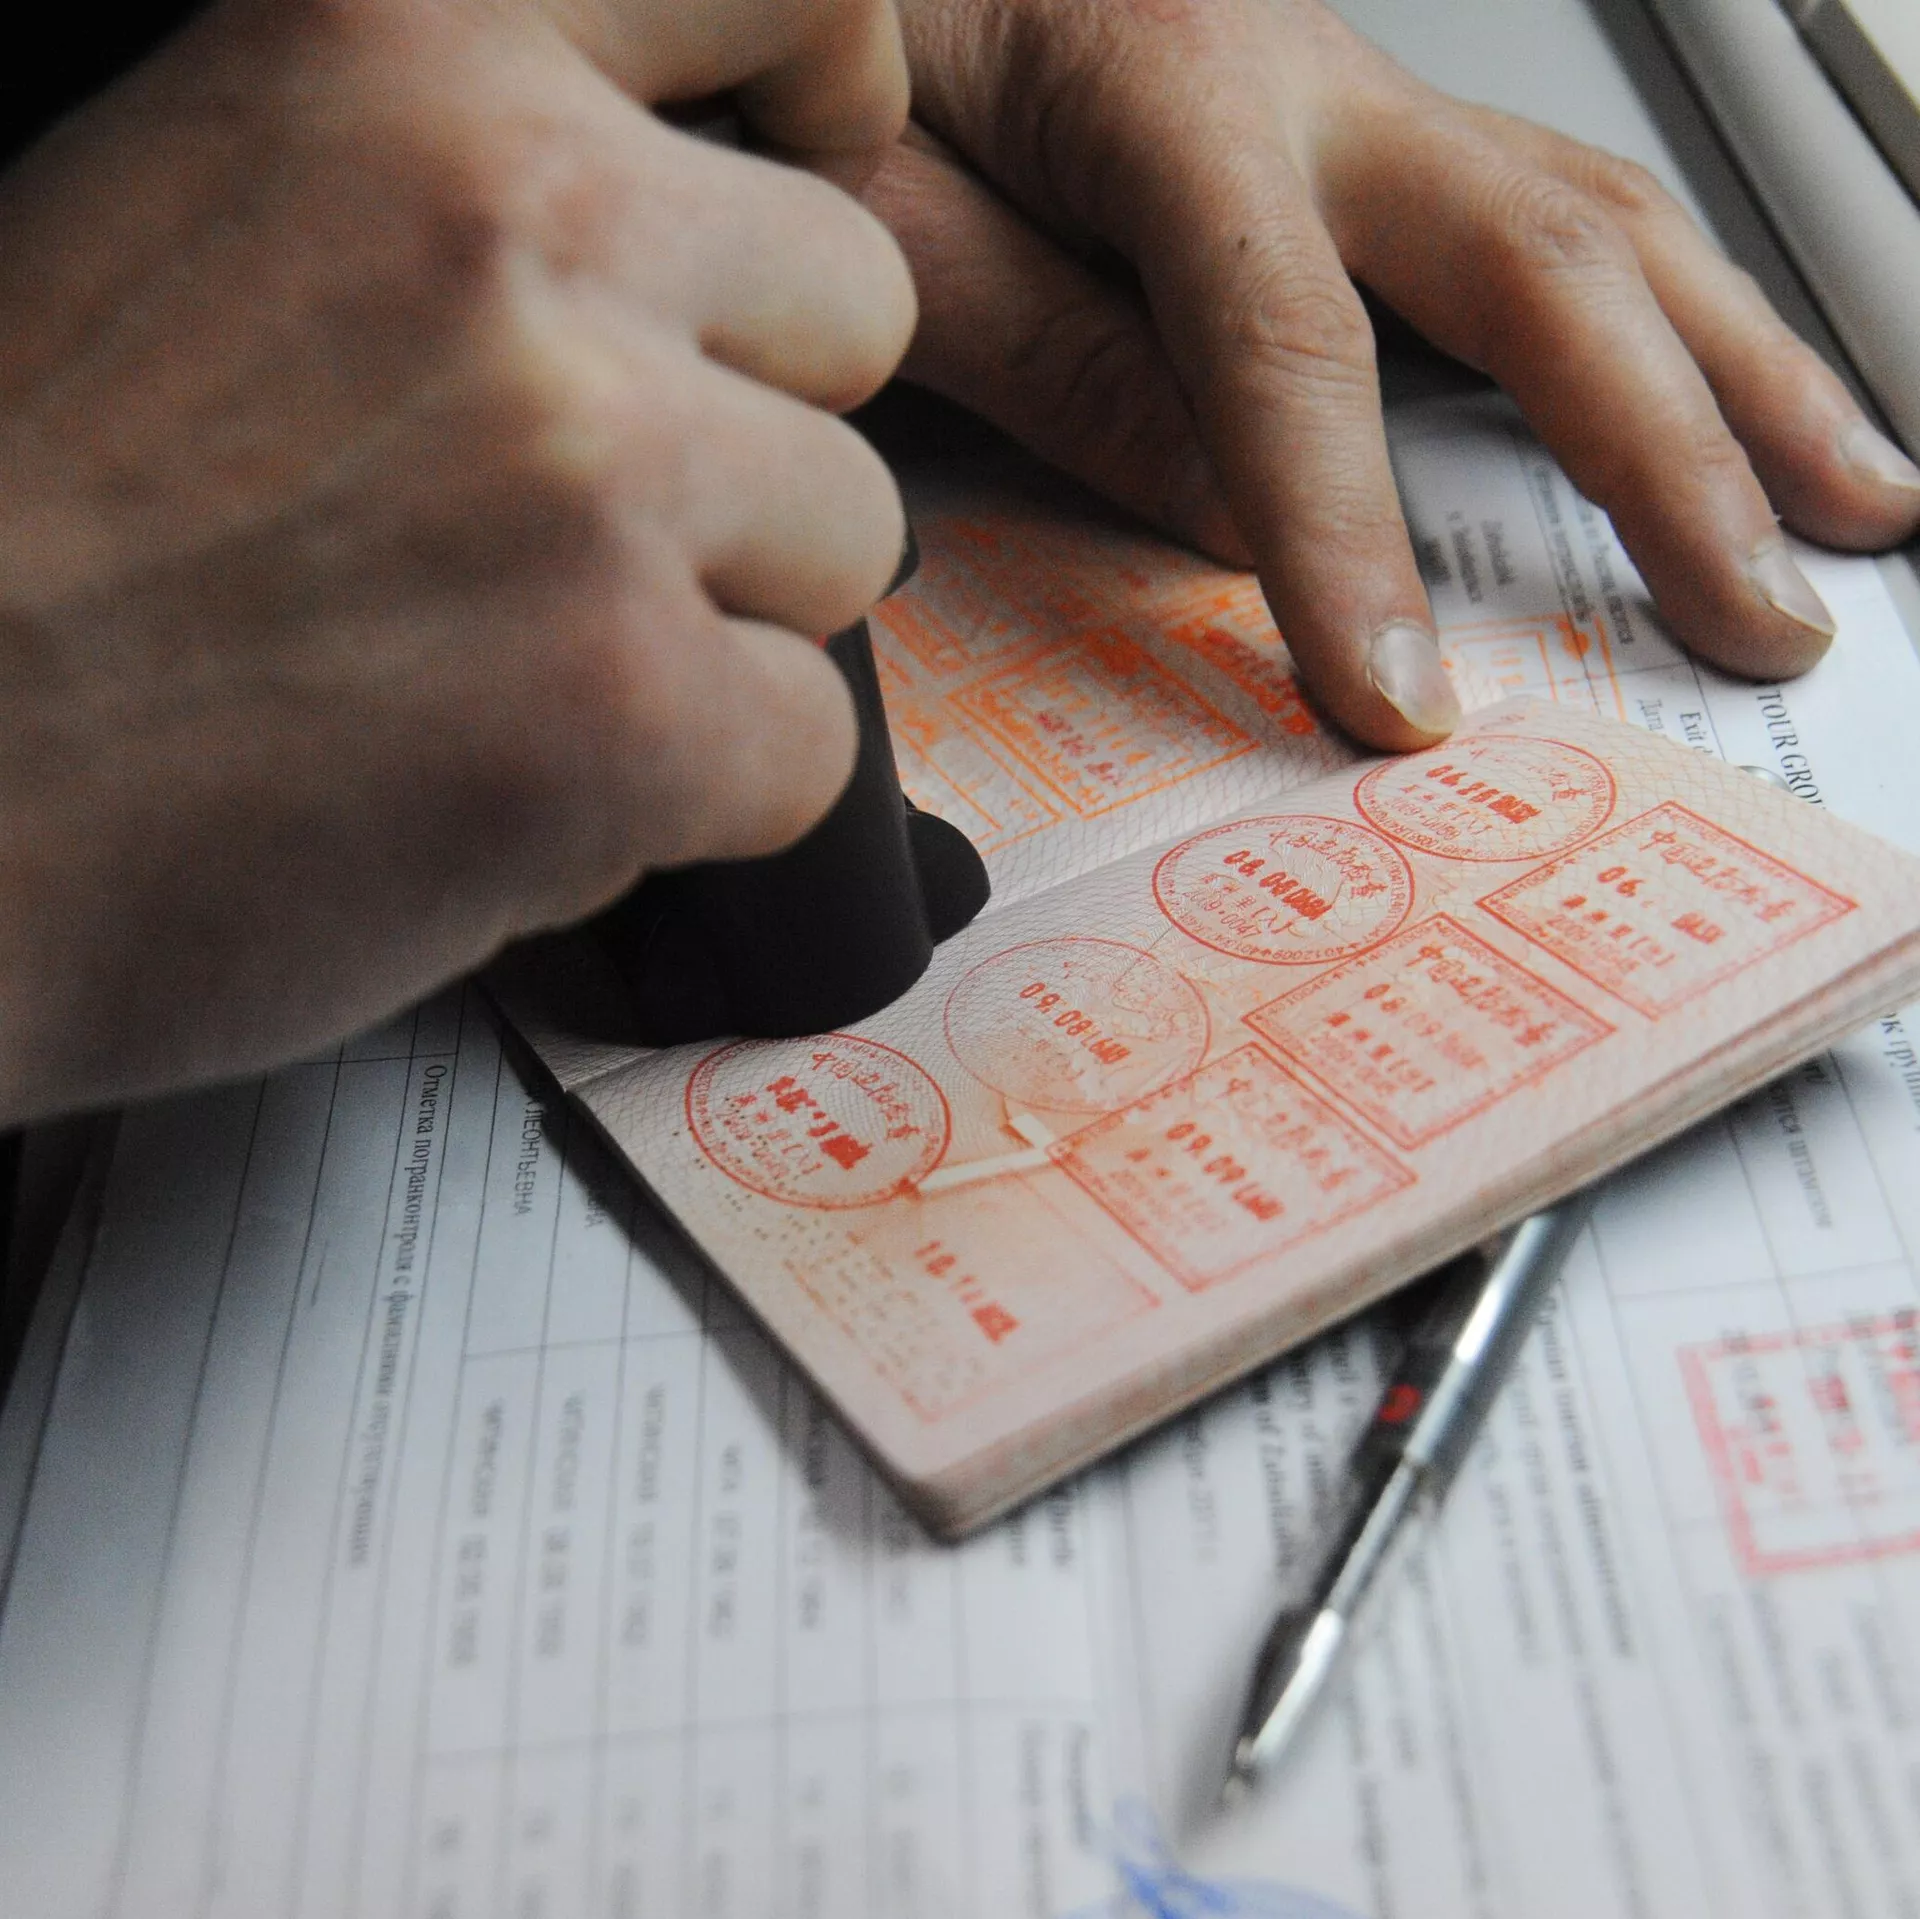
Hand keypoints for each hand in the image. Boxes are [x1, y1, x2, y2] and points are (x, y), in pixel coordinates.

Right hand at [0, 0, 913, 1121]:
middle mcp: (519, 223)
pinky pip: (811, 740)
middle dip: (756, 427)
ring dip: (728, 617)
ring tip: (525, 668)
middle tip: (583, 522)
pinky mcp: (628, 702)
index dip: (827, 104)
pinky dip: (702, 791)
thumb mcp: (218, 205)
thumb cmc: (47, 526)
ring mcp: (589, 467)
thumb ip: (452, 176)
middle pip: (856, 312)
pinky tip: (530, 789)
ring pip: (854, 536)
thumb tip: (693, 217)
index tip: (803, 176)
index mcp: (399, 48)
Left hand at [866, 0, 1919, 747]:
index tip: (1403, 702)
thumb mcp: (900, 226)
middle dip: (1682, 456)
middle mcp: (1306, 71)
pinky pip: (1547, 202)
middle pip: (1550, 263)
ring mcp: (1354, 80)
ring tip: (1857, 497)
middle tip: (1770, 609)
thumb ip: (1060, 364)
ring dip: (1746, 365)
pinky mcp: (1356, 110)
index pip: (1291, 358)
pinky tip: (1716, 375)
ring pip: (1601, 213)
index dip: (1352, 545)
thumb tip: (1237, 518)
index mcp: (1174, 97)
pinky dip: (1661, 307)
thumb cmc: (843, 45)